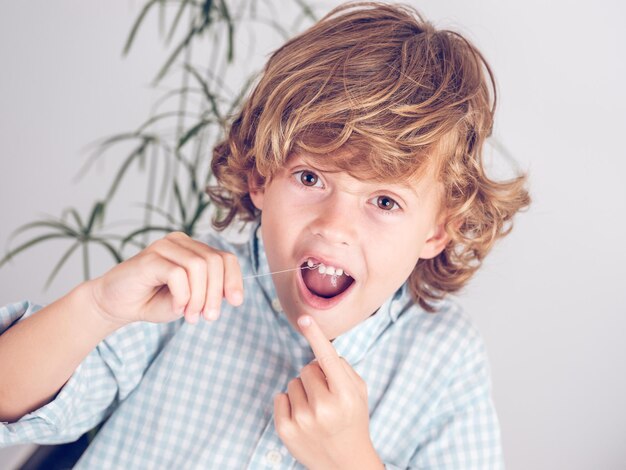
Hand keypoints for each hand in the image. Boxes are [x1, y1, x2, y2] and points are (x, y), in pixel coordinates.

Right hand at [87, 232, 242, 325]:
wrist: (116, 305)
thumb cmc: (153, 301)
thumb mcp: (190, 300)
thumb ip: (209, 292)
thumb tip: (232, 294)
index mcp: (193, 249)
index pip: (226, 258)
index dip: (234, 280)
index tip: (236, 302)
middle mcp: (181, 242)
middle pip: (215, 262)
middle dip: (217, 294)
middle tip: (208, 317)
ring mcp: (165, 247)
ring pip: (199, 267)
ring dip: (200, 297)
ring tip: (191, 316)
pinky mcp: (150, 258)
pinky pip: (178, 275)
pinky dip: (183, 296)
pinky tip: (176, 308)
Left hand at [274, 315, 383, 469]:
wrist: (345, 464)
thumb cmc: (353, 420)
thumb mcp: (359, 393)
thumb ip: (342, 368)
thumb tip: (318, 351)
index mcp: (345, 395)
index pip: (327, 358)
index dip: (315, 336)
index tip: (304, 318)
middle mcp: (324, 407)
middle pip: (307, 368)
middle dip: (315, 377)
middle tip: (326, 397)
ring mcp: (303, 420)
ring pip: (292, 382)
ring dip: (302, 391)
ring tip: (316, 410)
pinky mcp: (286, 430)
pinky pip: (280, 397)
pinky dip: (289, 403)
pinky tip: (303, 418)